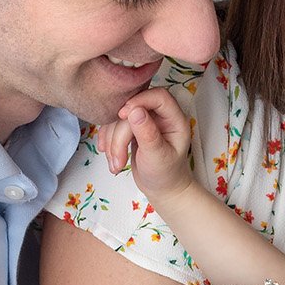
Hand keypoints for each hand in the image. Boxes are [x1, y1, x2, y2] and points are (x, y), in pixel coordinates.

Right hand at [95, 87, 192, 202]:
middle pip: (133, 109)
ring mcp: (145, 120)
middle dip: (121, 135)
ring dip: (113, 142)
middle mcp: (161, 115)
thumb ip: (147, 134)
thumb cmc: (166, 175)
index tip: (122, 115)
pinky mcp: (132, 127)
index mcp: (175, 119)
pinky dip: (109, 141)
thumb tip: (134, 111)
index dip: (139, 101)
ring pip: (120, 119)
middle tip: (118, 158)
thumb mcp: (157, 157)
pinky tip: (111, 158)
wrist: (161, 188)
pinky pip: (114, 125)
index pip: (158, 96)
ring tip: (116, 165)